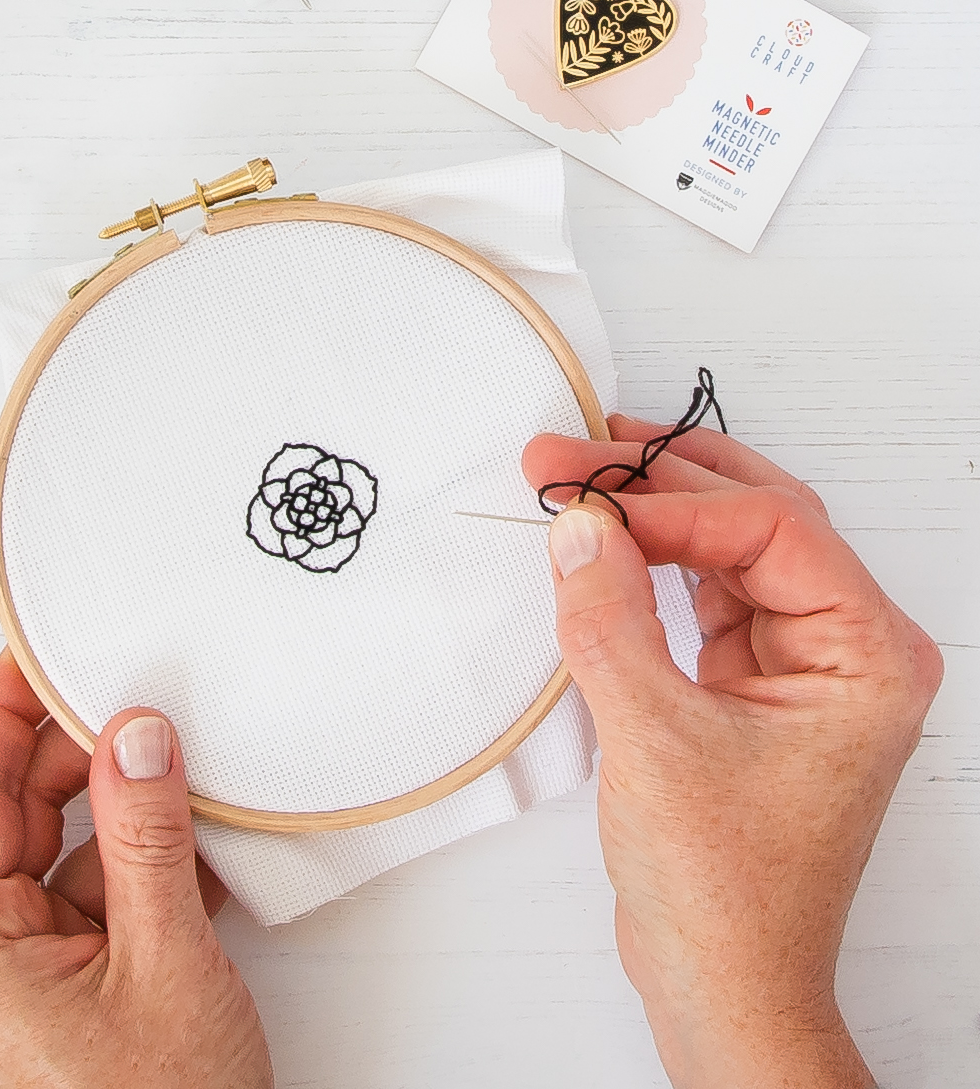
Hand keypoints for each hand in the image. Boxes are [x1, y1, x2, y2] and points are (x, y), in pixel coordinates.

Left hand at [0, 651, 271, 1088]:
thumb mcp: (162, 960)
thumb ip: (145, 833)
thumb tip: (131, 730)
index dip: (4, 707)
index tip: (40, 644)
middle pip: (17, 809)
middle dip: (83, 754)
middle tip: (140, 696)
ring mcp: (26, 972)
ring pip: (67, 850)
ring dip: (129, 813)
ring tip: (188, 770)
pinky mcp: (73, 990)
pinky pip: (99, 896)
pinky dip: (149, 868)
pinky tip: (202, 844)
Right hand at [523, 414, 941, 1088]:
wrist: (724, 985)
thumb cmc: (725, 889)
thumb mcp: (654, 737)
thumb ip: (611, 617)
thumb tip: (578, 523)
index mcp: (868, 656)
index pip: (769, 527)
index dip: (668, 499)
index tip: (580, 492)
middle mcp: (849, 648)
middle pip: (757, 515)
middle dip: (658, 478)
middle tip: (567, 450)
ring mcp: (803, 663)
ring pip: (730, 543)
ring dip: (651, 507)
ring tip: (574, 472)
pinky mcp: (754, 681)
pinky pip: (705, 588)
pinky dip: (650, 558)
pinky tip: (600, 539)